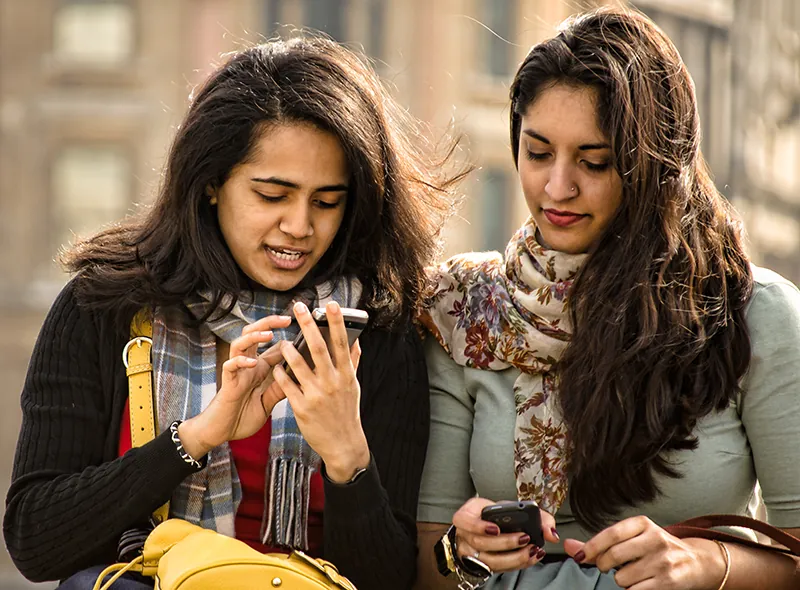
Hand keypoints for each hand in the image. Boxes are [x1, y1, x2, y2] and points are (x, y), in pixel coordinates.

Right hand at [178, 315, 291, 457]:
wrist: (222, 432)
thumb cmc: (243, 417)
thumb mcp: (269, 402)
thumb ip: (280, 388)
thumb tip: (299, 377)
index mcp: (260, 368)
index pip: (274, 346)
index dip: (287, 336)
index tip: (304, 329)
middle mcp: (248, 365)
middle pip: (254, 334)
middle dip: (268, 323)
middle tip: (286, 319)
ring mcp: (237, 372)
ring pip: (240, 344)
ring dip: (254, 337)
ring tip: (268, 334)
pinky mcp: (227, 382)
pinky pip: (230, 366)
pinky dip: (240, 361)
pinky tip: (252, 362)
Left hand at [272, 301, 368, 481]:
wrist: (343, 444)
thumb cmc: (347, 412)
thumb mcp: (354, 386)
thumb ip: (352, 362)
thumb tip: (356, 340)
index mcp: (346, 375)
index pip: (341, 343)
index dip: (336, 322)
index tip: (331, 304)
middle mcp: (332, 382)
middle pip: (319, 348)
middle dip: (309, 326)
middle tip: (299, 307)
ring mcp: (316, 395)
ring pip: (299, 366)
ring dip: (289, 349)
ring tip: (282, 340)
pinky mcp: (302, 408)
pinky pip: (287, 386)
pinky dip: (281, 374)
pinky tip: (275, 366)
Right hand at [450, 497, 558, 573]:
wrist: (487, 526)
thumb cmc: (495, 515)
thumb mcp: (510, 507)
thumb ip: (536, 515)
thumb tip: (551, 533)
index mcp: (466, 516)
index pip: (464, 521)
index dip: (478, 526)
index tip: (496, 528)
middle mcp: (465, 536)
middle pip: (481, 543)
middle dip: (505, 542)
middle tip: (525, 538)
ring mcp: (471, 553)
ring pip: (489, 560)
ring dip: (513, 557)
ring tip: (532, 550)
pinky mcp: (482, 566)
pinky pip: (498, 569)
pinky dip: (516, 564)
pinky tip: (530, 558)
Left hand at [563, 516, 726, 589]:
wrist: (696, 561)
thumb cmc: (656, 548)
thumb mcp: (631, 538)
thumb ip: (599, 543)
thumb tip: (567, 545)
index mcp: (642, 524)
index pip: (610, 534)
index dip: (591, 547)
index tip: (581, 557)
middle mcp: (655, 539)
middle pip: (613, 556)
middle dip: (603, 565)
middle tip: (606, 566)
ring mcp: (663, 560)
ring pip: (622, 577)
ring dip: (620, 580)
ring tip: (632, 574)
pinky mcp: (669, 581)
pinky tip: (641, 583)